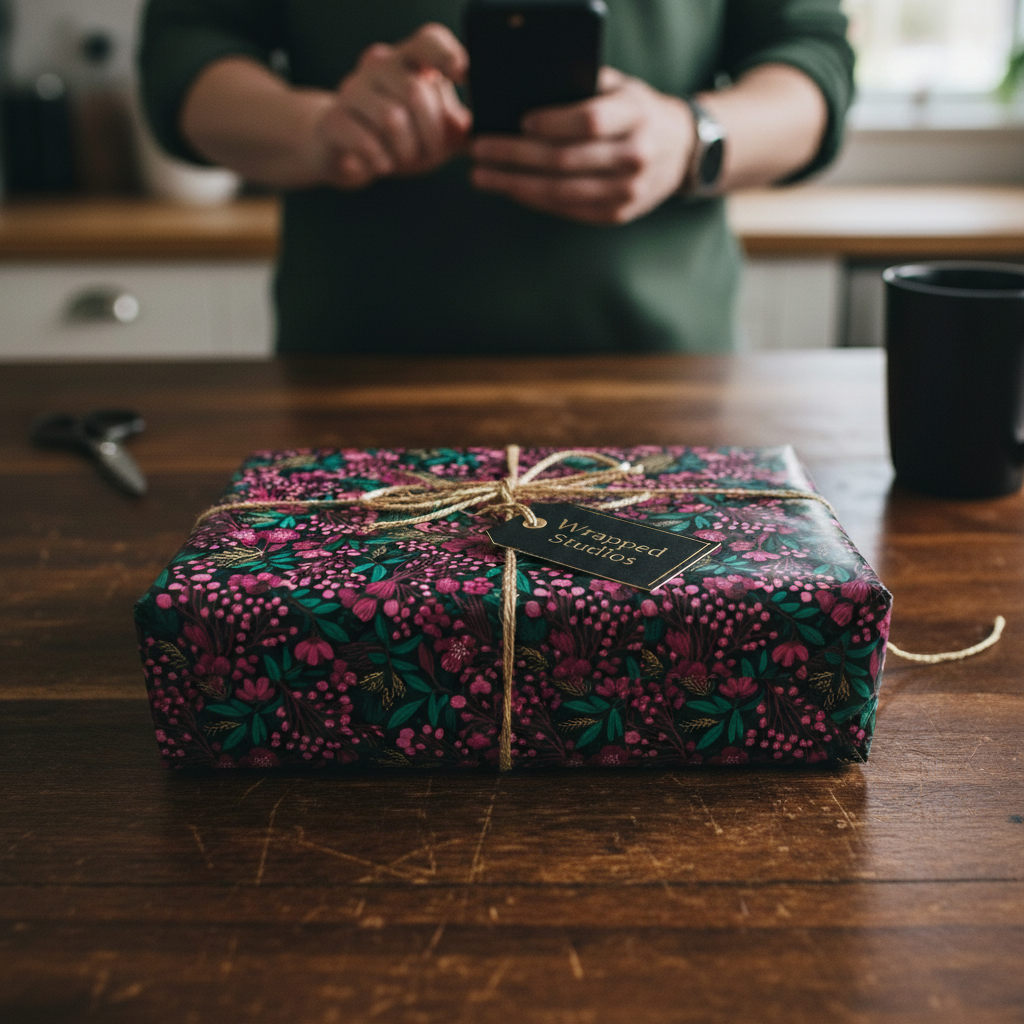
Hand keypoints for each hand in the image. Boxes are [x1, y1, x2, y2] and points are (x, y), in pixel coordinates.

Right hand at [314, 23, 470, 188]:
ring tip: (404, 160)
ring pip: (392, 119)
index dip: (447, 55)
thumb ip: (456, 129)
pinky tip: (382, 165)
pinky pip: (366, 142)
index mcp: (409, 62)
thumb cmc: (400, 139)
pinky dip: (381, 161)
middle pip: (415, 92)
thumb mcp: (434, 134)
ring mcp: (352, 90)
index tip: (464, 75)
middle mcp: (379, 66)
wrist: (347, 154)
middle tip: (431, 154)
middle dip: (432, 135)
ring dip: (407, 151)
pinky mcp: (334, 120)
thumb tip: (467, 128)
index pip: (428, 41)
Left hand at [469, 67, 694, 223]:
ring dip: (515, 185)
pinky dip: (534, 200)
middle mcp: (635, 156)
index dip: (552, 122)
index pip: (589, 121)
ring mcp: (628, 191)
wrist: (680, 151)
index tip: (519, 120)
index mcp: (636, 115)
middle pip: (565, 160)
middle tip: (479, 151)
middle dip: (515, 157)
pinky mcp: (617, 214)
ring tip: (482, 176)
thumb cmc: (636, 111)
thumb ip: (582, 88)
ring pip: (561, 192)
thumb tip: (523, 95)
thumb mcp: (620, 88)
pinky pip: (567, 210)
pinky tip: (509, 189)